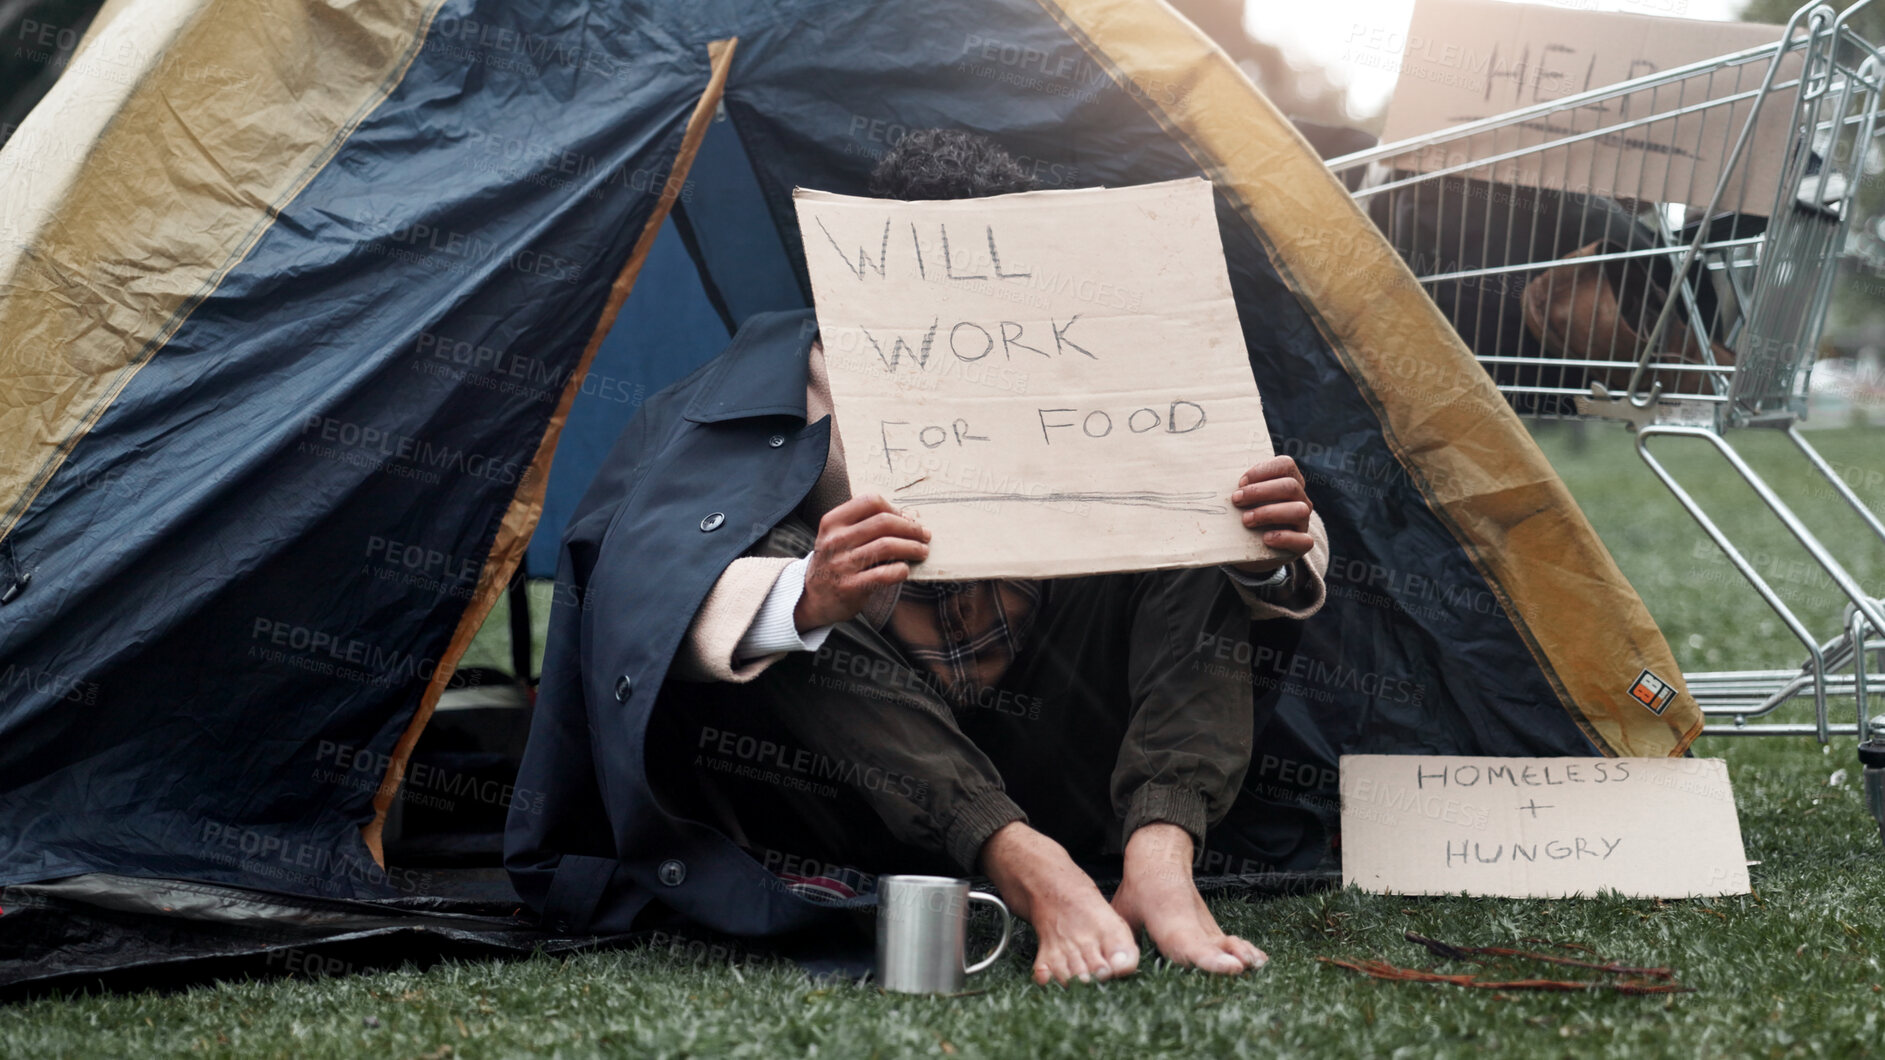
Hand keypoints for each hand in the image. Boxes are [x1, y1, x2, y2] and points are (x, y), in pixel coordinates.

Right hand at [794, 494, 929, 631]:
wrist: (813, 599)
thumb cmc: (834, 563)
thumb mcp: (838, 536)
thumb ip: (864, 524)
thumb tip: (908, 518)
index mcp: (833, 522)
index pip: (870, 501)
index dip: (894, 508)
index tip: (907, 519)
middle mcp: (835, 540)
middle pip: (883, 522)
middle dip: (911, 528)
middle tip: (924, 535)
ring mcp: (842, 564)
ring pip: (887, 546)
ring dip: (912, 548)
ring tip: (922, 551)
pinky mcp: (851, 587)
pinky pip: (885, 573)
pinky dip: (901, 570)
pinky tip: (905, 570)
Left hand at [1229, 456, 1313, 574]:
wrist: (1252, 550)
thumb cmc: (1248, 516)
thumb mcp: (1245, 500)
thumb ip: (1242, 488)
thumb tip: (1219, 482)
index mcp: (1289, 481)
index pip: (1285, 465)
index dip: (1263, 470)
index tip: (1241, 482)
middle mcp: (1300, 499)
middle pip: (1290, 486)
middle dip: (1260, 491)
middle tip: (1236, 499)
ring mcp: (1303, 522)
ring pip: (1299, 510)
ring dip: (1269, 512)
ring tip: (1246, 520)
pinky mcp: (1302, 544)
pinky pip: (1304, 540)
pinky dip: (1284, 538)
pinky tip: (1266, 538)